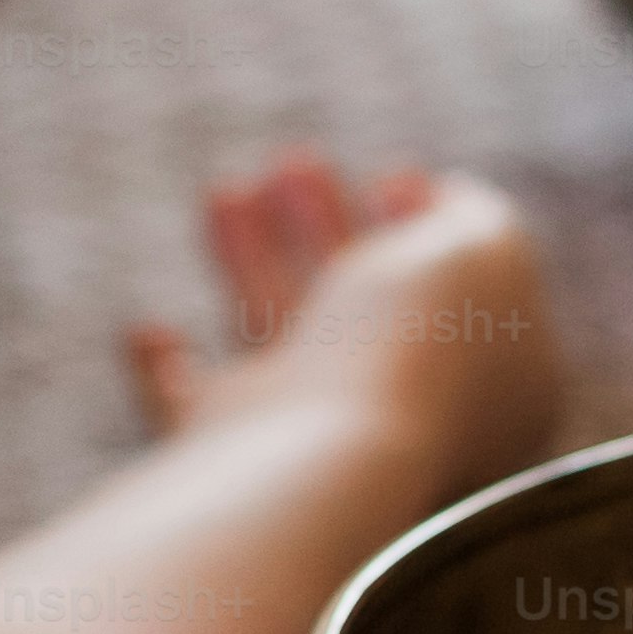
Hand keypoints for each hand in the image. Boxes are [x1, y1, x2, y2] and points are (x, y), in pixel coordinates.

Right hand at [126, 150, 558, 499]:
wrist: (332, 455)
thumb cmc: (420, 350)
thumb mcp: (480, 255)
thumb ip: (476, 221)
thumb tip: (446, 200)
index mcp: (485, 400)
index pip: (455, 310)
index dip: (428, 236)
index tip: (395, 175)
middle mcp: (403, 431)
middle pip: (359, 319)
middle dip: (328, 229)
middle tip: (293, 161)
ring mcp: (320, 453)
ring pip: (277, 351)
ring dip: (250, 263)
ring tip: (227, 188)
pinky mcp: (237, 472)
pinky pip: (193, 425)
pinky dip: (165, 378)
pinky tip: (147, 331)